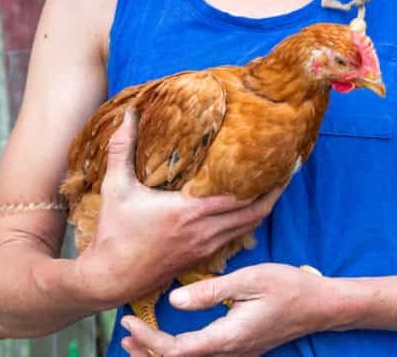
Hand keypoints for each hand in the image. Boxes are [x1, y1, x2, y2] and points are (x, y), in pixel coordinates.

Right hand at [76, 109, 283, 305]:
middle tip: (289, 171)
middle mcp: (204, 231)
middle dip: (274, 191)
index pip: (241, 195)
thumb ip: (121, 150)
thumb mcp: (115, 188)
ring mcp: (204, 247)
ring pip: (247, 227)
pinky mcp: (200, 258)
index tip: (281, 162)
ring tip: (274, 186)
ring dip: (263, 207)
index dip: (265, 180)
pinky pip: (234, 238)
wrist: (107, 280)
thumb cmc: (112, 234)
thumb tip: (127, 115)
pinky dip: (246, 223)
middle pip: (255, 212)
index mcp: (190, 212)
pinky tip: (247, 209)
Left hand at [118, 264, 347, 355]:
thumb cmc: (288, 287)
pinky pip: (201, 356)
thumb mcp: (250, 279)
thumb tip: (173, 300)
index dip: (148, 340)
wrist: (319, 305)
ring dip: (159, 353)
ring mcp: (234, 354)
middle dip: (146, 351)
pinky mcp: (239, 349)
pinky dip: (179, 350)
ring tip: (136, 341)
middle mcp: (228, 352)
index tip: (129, 321)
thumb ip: (212, 292)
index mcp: (227, 337)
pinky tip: (171, 340)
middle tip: (124, 332)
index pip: (175, 350)